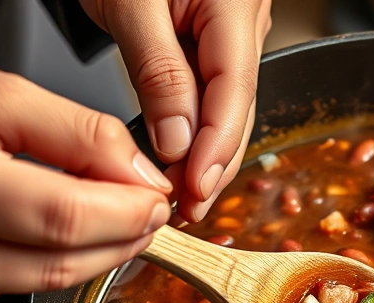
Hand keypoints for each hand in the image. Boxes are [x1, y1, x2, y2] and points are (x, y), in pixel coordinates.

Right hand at [0, 49, 172, 302]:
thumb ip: (78, 133)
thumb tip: (141, 177)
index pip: (70, 218)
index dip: (130, 213)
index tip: (157, 199)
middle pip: (65, 265)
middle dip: (122, 238)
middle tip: (141, 210)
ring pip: (42, 288)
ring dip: (87, 257)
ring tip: (89, 216)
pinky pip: (3, 302)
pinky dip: (29, 271)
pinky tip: (14, 239)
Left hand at [81, 0, 271, 221]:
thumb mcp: (129, 1)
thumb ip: (158, 69)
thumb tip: (177, 140)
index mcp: (235, 5)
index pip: (233, 90)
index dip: (216, 148)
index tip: (194, 190)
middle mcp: (244, 20)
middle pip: (237, 107)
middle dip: (215, 163)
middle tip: (188, 210)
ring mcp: (231, 30)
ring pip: (227, 105)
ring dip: (207, 153)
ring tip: (185, 197)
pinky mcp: (212, 39)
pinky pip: (211, 93)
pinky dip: (197, 129)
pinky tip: (183, 158)